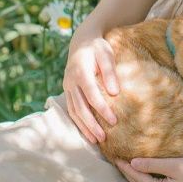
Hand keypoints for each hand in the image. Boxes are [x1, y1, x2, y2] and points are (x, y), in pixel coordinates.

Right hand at [63, 27, 118, 144]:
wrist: (82, 41)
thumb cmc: (98, 48)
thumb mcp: (106, 55)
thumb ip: (110, 73)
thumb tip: (115, 93)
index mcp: (80, 72)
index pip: (91, 95)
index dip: (102, 109)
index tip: (114, 121)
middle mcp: (71, 81)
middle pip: (80, 107)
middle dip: (91, 124)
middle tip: (103, 138)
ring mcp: (67, 86)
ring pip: (73, 111)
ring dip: (84, 127)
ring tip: (96, 140)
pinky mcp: (67, 90)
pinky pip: (71, 109)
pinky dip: (78, 122)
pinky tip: (87, 132)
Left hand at [114, 149, 182, 181]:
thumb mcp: (174, 165)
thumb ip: (153, 164)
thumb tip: (133, 163)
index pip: (138, 179)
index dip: (126, 168)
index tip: (116, 158)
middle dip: (129, 174)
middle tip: (118, 162)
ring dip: (137, 178)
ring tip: (128, 167)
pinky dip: (147, 181)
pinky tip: (146, 174)